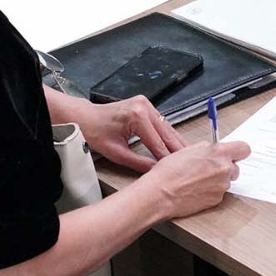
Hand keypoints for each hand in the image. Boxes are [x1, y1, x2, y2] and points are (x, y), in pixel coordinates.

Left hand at [65, 94, 186, 172]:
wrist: (85, 117)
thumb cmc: (95, 132)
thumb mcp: (116, 153)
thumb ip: (138, 163)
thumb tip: (155, 172)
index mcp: (137, 116)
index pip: (158, 143)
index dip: (167, 159)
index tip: (176, 171)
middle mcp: (144, 106)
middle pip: (167, 133)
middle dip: (178, 150)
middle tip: (190, 165)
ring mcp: (146, 104)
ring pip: (167, 127)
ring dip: (176, 142)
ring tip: (187, 158)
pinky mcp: (146, 105)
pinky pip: (162, 123)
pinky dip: (169, 135)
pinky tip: (176, 146)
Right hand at [138, 140, 250, 218]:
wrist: (161, 193)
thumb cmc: (169, 172)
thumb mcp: (188, 150)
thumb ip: (207, 149)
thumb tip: (213, 150)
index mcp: (219, 153)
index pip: (244, 149)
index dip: (238, 152)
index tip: (233, 154)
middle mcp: (225, 169)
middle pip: (235, 167)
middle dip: (225, 168)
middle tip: (208, 168)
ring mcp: (222, 186)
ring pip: (226, 181)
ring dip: (217, 180)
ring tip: (197, 180)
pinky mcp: (217, 200)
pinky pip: (219, 193)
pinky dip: (210, 191)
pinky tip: (196, 189)